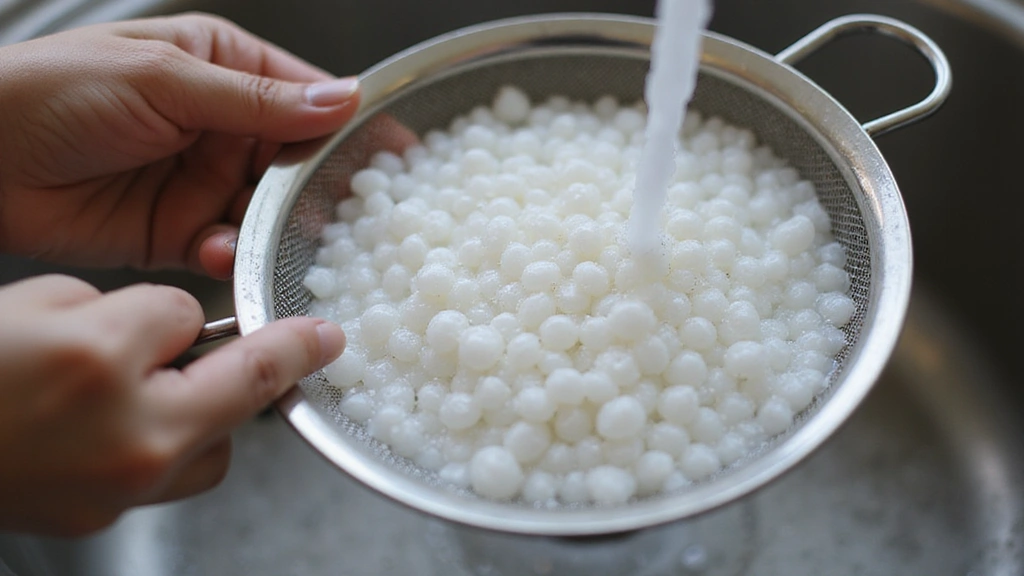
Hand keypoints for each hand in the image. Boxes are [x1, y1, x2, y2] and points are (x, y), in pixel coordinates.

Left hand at [0, 13, 360, 278]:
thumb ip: (254, 100)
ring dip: (274, 230)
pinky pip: (225, 247)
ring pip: (267, 213)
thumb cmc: (53, 91)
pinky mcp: (176, 231)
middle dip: (319, 192)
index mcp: (221, 68)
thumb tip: (339, 101)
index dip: (353, 126)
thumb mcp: (164, 79)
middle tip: (351, 218)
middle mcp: (218, 126)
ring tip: (283, 242)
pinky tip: (220, 251)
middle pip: (294, 164)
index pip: (305, 98)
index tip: (399, 155)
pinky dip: (231, 254)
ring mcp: (199, 181)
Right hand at [0, 274, 345, 535]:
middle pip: (235, 395)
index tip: (324, 333)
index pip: (209, 326)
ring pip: (210, 449)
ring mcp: (115, 488)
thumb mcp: (39, 301)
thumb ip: (123, 311)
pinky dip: (160, 444)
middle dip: (239, 363)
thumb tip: (175, 326)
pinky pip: (165, 477)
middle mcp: (121, 433)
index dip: (274, 323)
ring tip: (145, 388)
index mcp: (98, 359)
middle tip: (232, 348)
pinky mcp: (99, 518)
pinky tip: (116, 423)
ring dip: (200, 413)